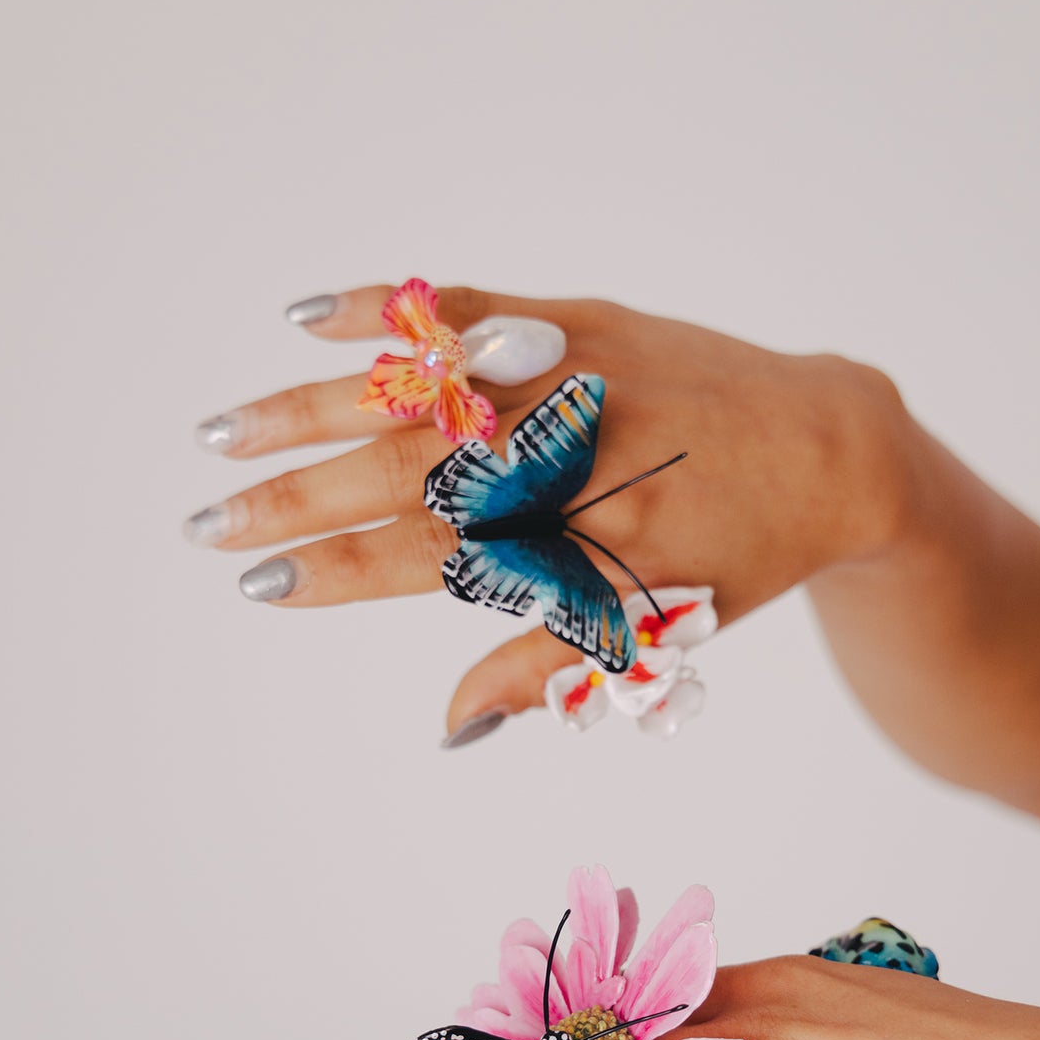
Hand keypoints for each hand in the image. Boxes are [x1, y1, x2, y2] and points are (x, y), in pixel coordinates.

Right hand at [190, 284, 913, 735]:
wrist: (833, 451)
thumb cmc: (745, 559)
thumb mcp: (657, 631)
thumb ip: (545, 668)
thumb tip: (450, 732)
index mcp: (583, 541)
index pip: (432, 560)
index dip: (338, 572)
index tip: (257, 583)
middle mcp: (567, 454)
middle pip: (403, 476)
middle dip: (295, 500)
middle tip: (207, 522)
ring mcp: (569, 376)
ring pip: (417, 391)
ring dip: (309, 409)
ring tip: (224, 433)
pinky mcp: (583, 320)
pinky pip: (472, 308)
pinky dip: (392, 311)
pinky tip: (311, 318)